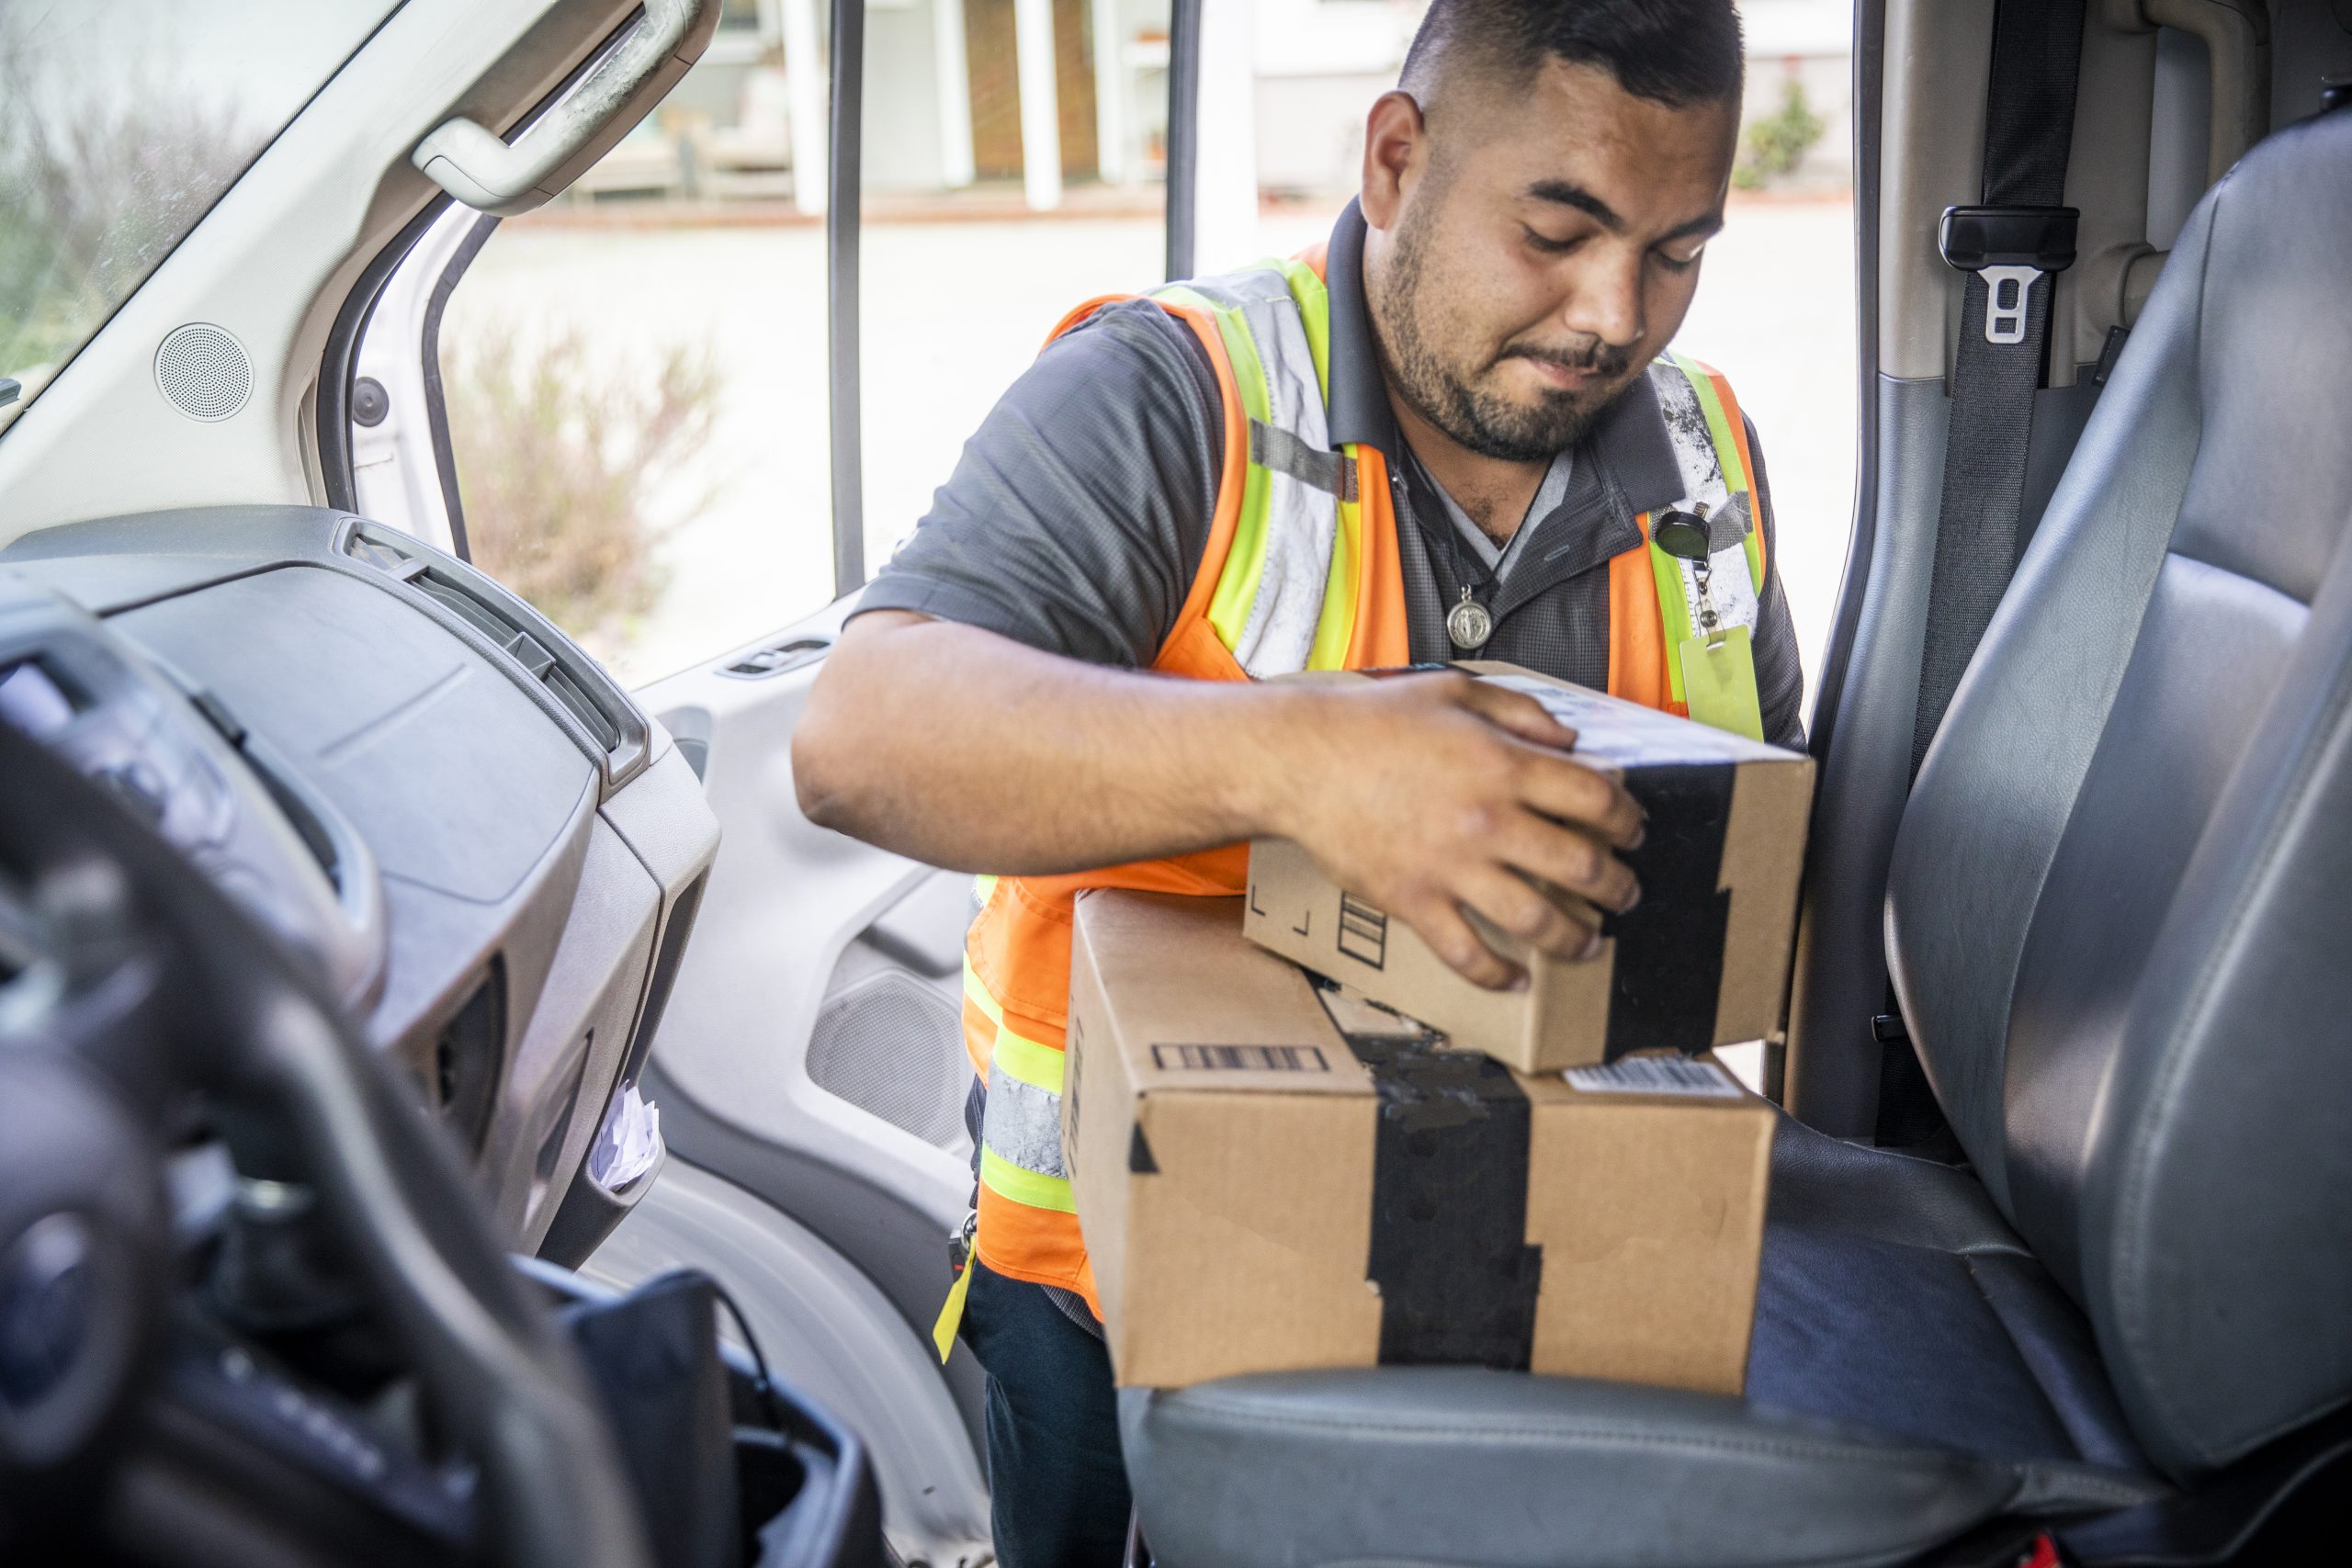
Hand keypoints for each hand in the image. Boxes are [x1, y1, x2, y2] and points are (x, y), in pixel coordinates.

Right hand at [1249, 672, 1643, 989]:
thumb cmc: (1371, 722)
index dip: (1628, 818)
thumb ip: (1520, 712)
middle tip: (1626, 892)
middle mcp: (1486, 819)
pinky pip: (1466, 953)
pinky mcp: (1414, 901)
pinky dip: (1498, 975)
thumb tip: (1571, 741)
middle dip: (1618, 886)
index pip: (1596, 798)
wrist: (1300, 760)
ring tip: (1590, 941)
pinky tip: (1517, 979)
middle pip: (1581, 866)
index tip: (1633, 830)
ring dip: (1576, 937)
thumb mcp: (1454, 692)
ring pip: (1537, 920)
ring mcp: (1451, 867)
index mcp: (1502, 764)